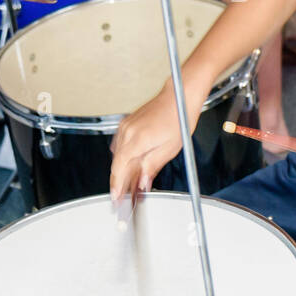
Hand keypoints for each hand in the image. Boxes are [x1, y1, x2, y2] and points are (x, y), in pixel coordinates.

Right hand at [109, 77, 207, 202]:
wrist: (178, 96)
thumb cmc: (178, 119)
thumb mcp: (169, 149)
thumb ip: (152, 167)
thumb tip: (143, 183)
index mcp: (137, 140)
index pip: (119, 169)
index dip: (116, 186)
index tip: (116, 198)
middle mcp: (127, 132)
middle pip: (116, 164)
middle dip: (118, 182)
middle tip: (121, 197)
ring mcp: (125, 126)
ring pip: (117, 155)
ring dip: (120, 170)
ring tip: (128, 184)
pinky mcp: (127, 124)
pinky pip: (121, 145)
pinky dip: (123, 157)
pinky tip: (131, 165)